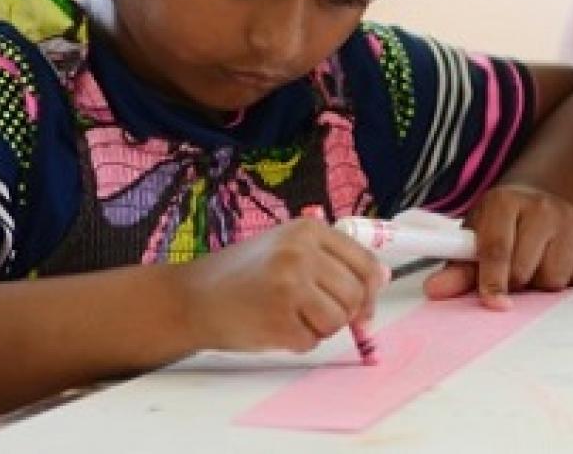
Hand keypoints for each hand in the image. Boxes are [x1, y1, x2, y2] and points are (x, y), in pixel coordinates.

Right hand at [174, 216, 387, 352]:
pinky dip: (297, 342)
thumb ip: (331, 258)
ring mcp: (289, 285)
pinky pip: (311, 341)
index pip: (364, 263)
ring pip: (337, 320)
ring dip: (320, 328)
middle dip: (344, 313)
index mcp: (308, 230)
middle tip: (317, 315)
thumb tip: (381, 279)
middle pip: (354, 294)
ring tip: (291, 316)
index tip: (364, 305)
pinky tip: (273, 326)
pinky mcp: (278, 319)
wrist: (191, 296)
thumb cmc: (241, 274)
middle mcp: (301, 252)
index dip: (370, 290)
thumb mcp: (286, 247)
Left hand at [422, 186, 572, 309]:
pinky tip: (559, 260)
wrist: (544, 197)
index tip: (493, 302)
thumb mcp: (478, 237)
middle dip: (517, 282)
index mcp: (504, 202)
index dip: (492, 280)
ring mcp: (570, 218)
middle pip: (526, 270)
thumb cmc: (504, 224)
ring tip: (537, 264)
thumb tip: (434, 291)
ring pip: (555, 279)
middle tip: (514, 272)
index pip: (497, 249)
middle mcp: (540, 206)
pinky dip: (570, 278)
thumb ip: (458, 267)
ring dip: (543, 282)